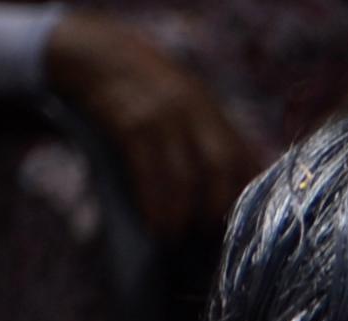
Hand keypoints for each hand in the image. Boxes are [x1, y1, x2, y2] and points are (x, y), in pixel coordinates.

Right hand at [41, 11, 260, 239]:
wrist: (99, 54)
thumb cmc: (149, 95)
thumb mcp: (190, 108)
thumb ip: (214, 142)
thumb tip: (239, 196)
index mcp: (214, 114)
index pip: (244, 161)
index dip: (247, 199)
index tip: (242, 230)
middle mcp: (194, 112)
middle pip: (221, 168)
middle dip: (218, 209)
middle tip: (210, 239)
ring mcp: (162, 117)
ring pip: (184, 176)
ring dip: (183, 215)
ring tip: (177, 238)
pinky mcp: (129, 123)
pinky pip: (147, 171)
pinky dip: (154, 203)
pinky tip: (155, 224)